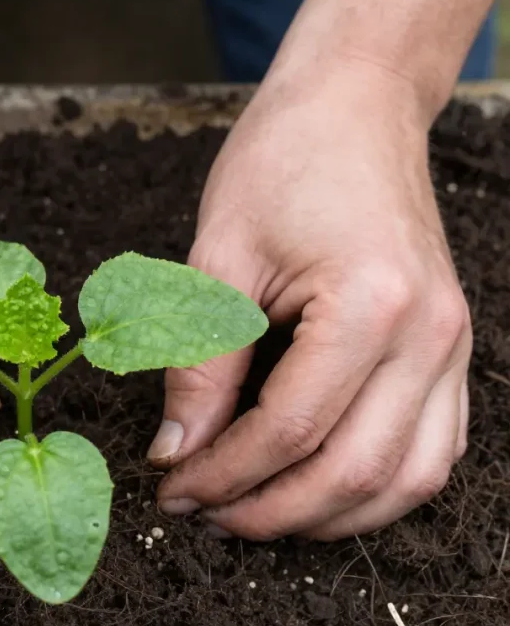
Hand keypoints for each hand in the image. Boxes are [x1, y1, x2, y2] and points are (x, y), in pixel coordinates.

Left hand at [148, 68, 471, 539]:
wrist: (354, 109)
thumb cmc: (282, 164)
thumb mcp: (218, 257)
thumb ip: (199, 362)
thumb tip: (176, 449)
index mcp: (371, 305)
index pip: (290, 430)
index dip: (223, 473)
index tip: (171, 486)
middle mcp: (430, 336)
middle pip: (354, 472)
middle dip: (269, 511)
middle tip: (202, 513)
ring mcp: (453, 348)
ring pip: (407, 480)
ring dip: (327, 516)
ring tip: (253, 514)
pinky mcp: (451, 352)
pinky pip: (433, 451)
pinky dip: (375, 488)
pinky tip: (316, 489)